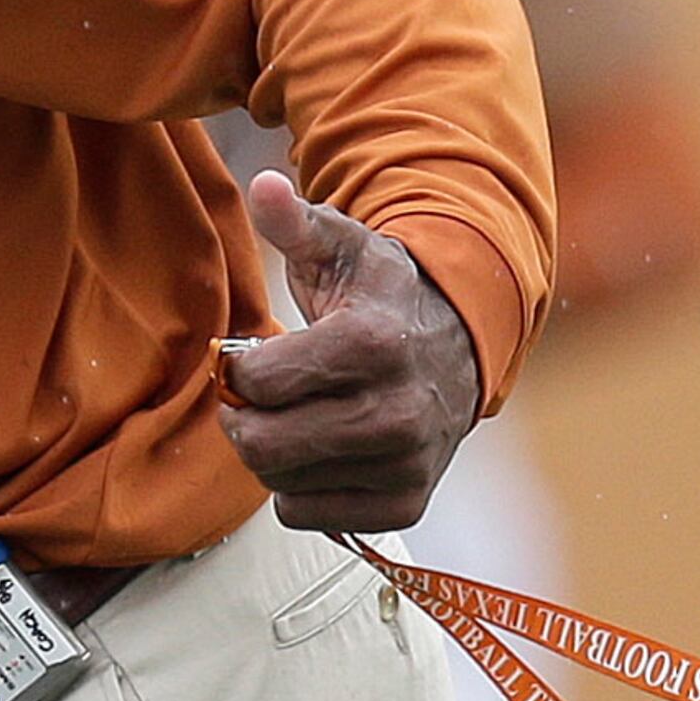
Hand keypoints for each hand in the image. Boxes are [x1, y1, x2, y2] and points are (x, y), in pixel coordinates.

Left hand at [217, 172, 484, 532]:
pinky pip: (306, 514)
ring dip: (272, 450)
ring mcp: (404, 464)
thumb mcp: (342, 247)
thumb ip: (294, 222)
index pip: (256, 381)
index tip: (252, 353)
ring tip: (297, 414)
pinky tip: (321, 448)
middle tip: (258, 394)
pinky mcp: (404, 503)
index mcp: (372, 344)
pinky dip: (299, 487)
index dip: (239, 366)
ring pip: (278, 482)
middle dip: (244, 415)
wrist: (460, 343)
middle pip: (260, 443)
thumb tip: (264, 186)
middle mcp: (395, 413)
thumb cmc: (381, 293)